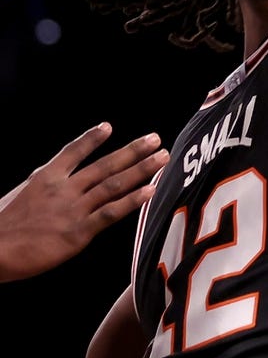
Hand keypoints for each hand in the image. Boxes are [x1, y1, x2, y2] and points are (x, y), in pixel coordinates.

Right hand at [0, 122, 168, 281]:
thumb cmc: (3, 228)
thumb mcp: (20, 196)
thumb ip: (43, 188)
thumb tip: (55, 180)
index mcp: (44, 178)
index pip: (72, 152)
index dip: (91, 139)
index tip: (108, 126)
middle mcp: (62, 189)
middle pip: (104, 164)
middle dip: (133, 150)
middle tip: (155, 138)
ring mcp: (72, 209)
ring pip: (114, 184)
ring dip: (141, 169)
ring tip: (161, 157)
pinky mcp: (79, 231)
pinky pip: (111, 212)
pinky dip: (133, 200)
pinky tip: (151, 190)